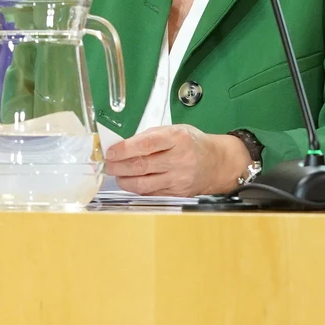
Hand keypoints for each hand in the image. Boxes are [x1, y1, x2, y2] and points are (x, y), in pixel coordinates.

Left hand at [102, 124, 250, 196]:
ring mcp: (179, 179)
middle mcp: (179, 160)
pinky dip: (137, 189)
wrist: (217, 163)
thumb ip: (148, 136)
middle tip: (108, 165)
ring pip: (143, 184)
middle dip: (118, 166)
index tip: (110, 152)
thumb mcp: (173, 130)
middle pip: (141, 166)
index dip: (124, 150)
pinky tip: (132, 182)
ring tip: (117, 175)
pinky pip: (150, 194)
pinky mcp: (178, 194)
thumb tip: (121, 145)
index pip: (146, 145)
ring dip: (124, 180)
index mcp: (177, 138)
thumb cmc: (192, 143)